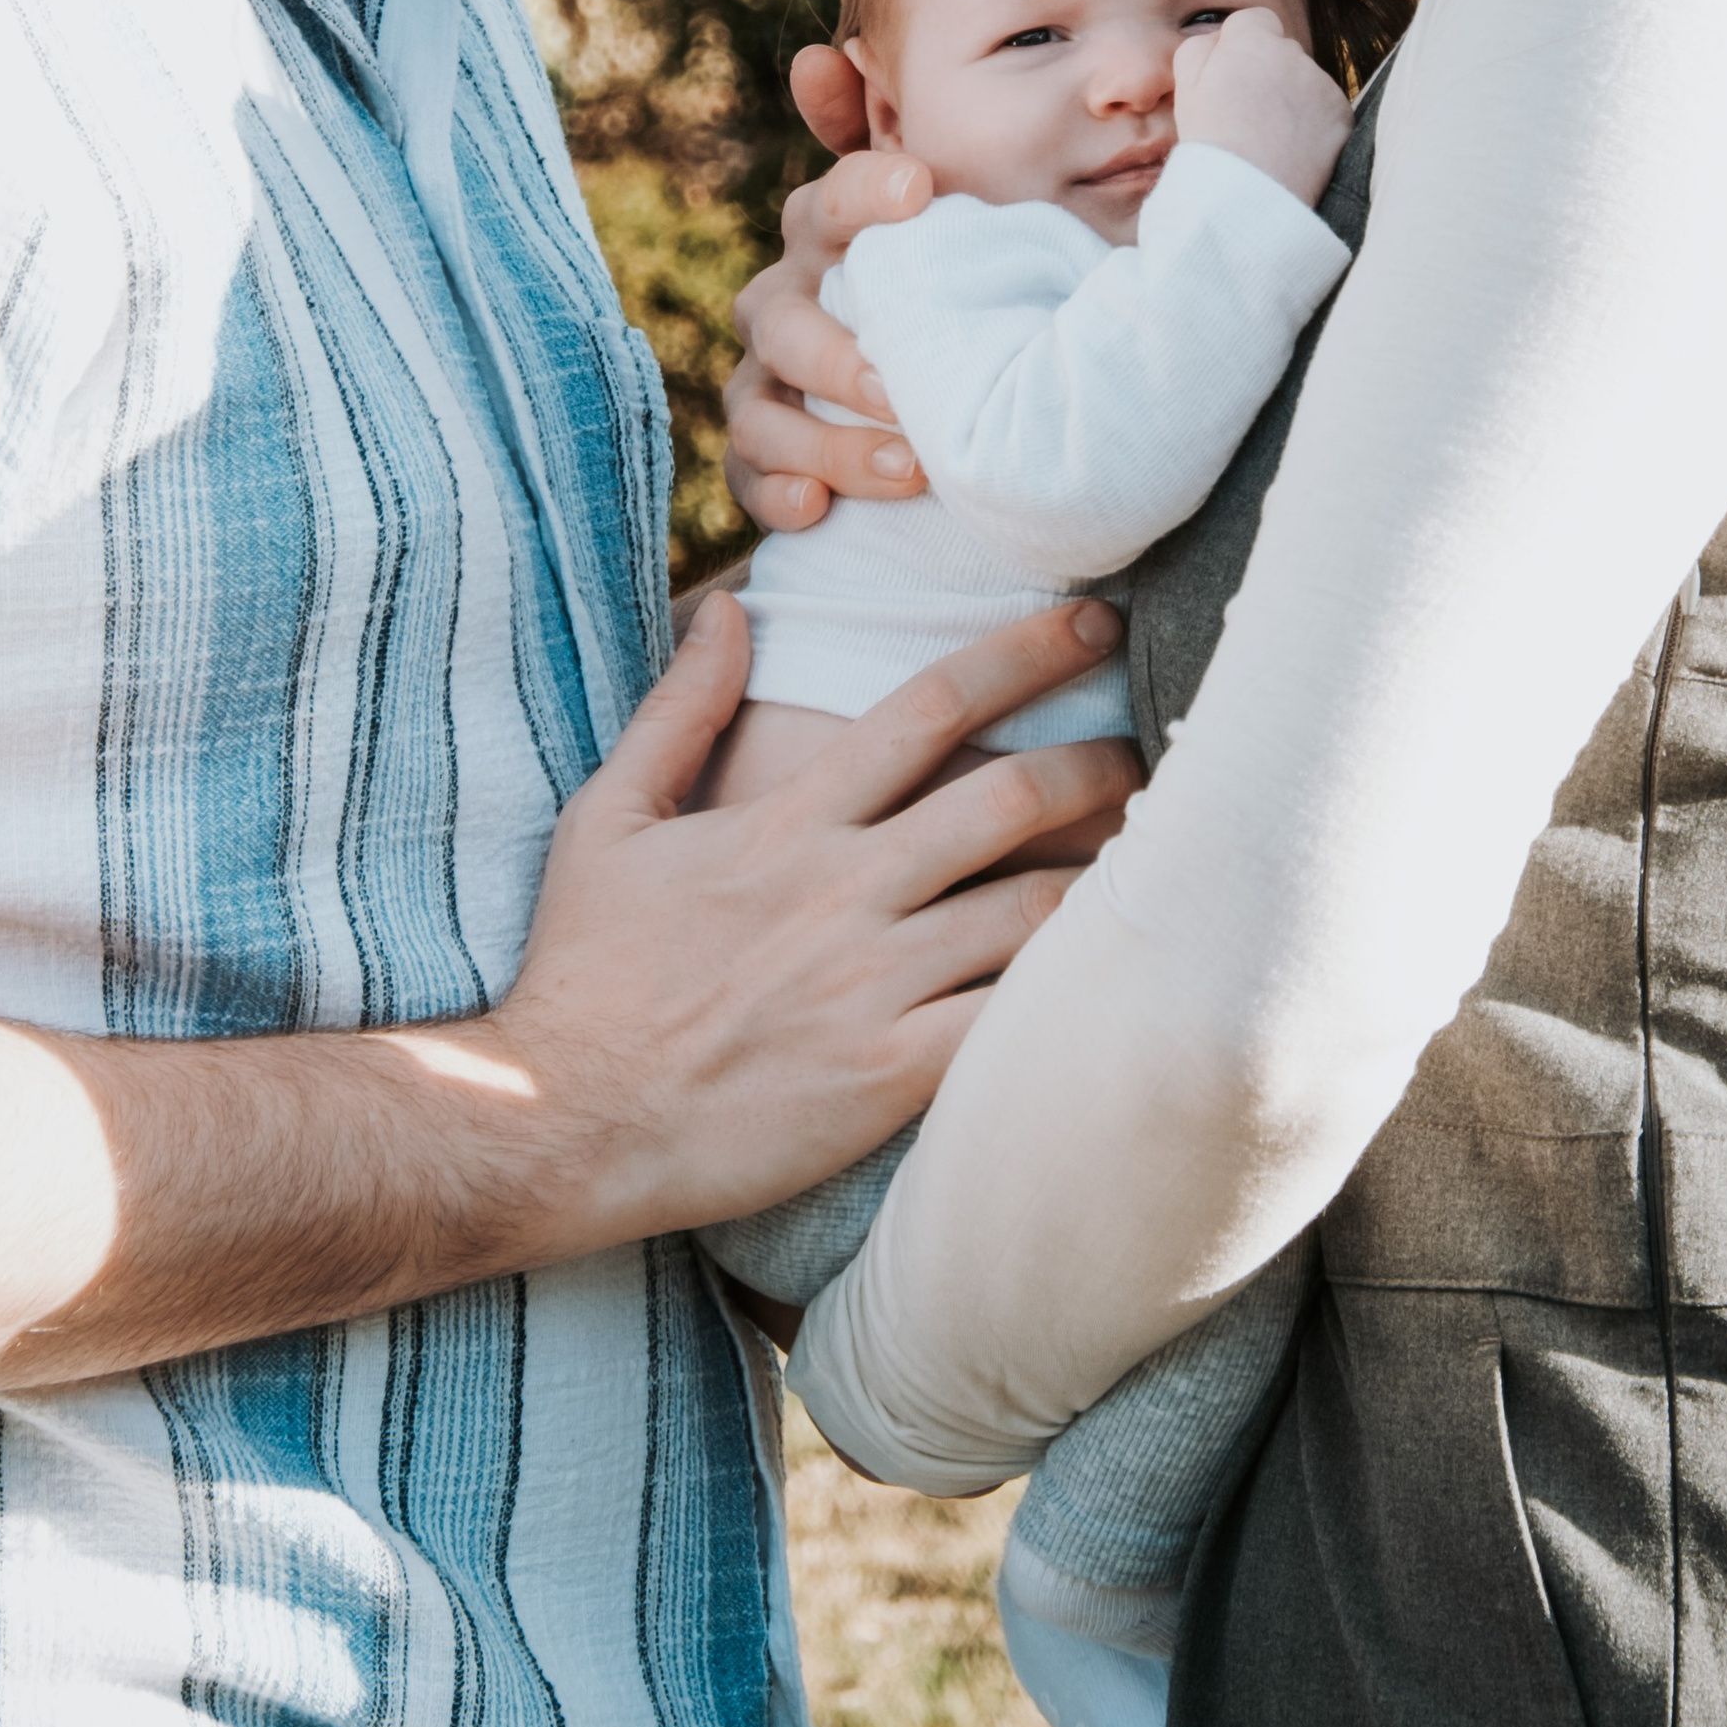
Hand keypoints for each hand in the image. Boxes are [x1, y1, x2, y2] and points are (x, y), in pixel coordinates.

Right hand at [494, 590, 1139, 1241]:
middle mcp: (845, 890)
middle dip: (1098, 765)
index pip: (929, 707)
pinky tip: (1119, 979)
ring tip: (1165, 862)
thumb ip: (680, 708)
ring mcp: (871, 985)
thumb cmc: (585, 970)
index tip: (1094, 624)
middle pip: (1007, 800)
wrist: (561, 1119)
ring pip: (1029, 911)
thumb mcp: (608, 818)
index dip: (1025, 654)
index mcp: (788, 821)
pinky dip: (1071, 996)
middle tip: (1159, 750)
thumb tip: (730, 607)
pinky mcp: (887, 1077)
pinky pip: (1010, 1026)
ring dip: (1105, 879)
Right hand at [724, 46, 934, 530]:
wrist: (930, 394)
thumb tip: (819, 55)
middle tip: (907, 389)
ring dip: (827, 443)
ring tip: (905, 472)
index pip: (830, 201)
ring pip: (764, 408)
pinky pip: (747, 476)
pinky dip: (778, 495)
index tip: (923, 188)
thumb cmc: (943, 292)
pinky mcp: (758, 456)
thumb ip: (895, 140)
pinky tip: (817, 514)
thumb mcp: (949, 224)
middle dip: (842, 357)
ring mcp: (762, 380)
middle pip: (787, 322)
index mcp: (827, 237)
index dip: (866, 190)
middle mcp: (780, 300)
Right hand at [1173, 8, 1352, 210]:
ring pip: (1304, 80)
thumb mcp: (1185, 88)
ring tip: (1268, 137)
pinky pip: (1325, 109)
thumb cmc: (1211, 142)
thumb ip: (1198, 49)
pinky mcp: (1342, 114)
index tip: (1232, 74)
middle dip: (1267, 72)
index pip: (1253, 19)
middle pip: (1280, 51)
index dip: (1240, 45)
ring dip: (1291, 97)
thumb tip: (1218, 38)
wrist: (1250, 195)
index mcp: (1252, 42)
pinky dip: (1312, 124)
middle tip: (1246, 113)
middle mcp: (1294, 54)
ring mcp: (1322, 83)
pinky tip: (1291, 149)